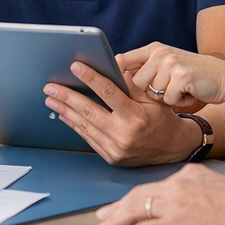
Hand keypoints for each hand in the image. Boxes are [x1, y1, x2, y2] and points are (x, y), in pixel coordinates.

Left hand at [43, 61, 203, 164]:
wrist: (174, 148)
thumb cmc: (162, 118)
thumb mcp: (152, 99)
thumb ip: (130, 85)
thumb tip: (108, 68)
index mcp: (136, 118)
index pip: (108, 94)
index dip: (91, 78)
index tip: (76, 67)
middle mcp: (124, 135)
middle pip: (89, 111)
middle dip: (67, 97)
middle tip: (50, 86)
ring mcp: (116, 149)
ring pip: (84, 126)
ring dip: (65, 111)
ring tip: (51, 99)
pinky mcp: (111, 157)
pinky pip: (88, 138)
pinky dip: (74, 125)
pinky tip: (64, 115)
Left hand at [95, 165, 224, 224]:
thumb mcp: (218, 187)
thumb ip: (200, 190)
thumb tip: (192, 202)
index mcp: (188, 175)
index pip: (155, 186)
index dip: (137, 196)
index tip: (126, 203)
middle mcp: (176, 185)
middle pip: (138, 195)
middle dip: (118, 206)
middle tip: (103, 216)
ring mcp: (174, 205)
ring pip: (135, 210)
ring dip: (115, 221)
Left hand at [122, 42, 224, 109]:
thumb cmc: (194, 77)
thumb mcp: (169, 65)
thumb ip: (146, 68)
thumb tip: (117, 81)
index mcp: (154, 49)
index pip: (123, 60)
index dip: (116, 76)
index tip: (113, 87)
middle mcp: (161, 53)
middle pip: (135, 83)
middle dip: (149, 94)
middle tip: (168, 90)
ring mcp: (171, 63)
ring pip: (152, 93)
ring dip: (166, 98)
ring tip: (181, 90)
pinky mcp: (181, 76)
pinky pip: (168, 99)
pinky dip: (178, 102)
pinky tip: (189, 95)